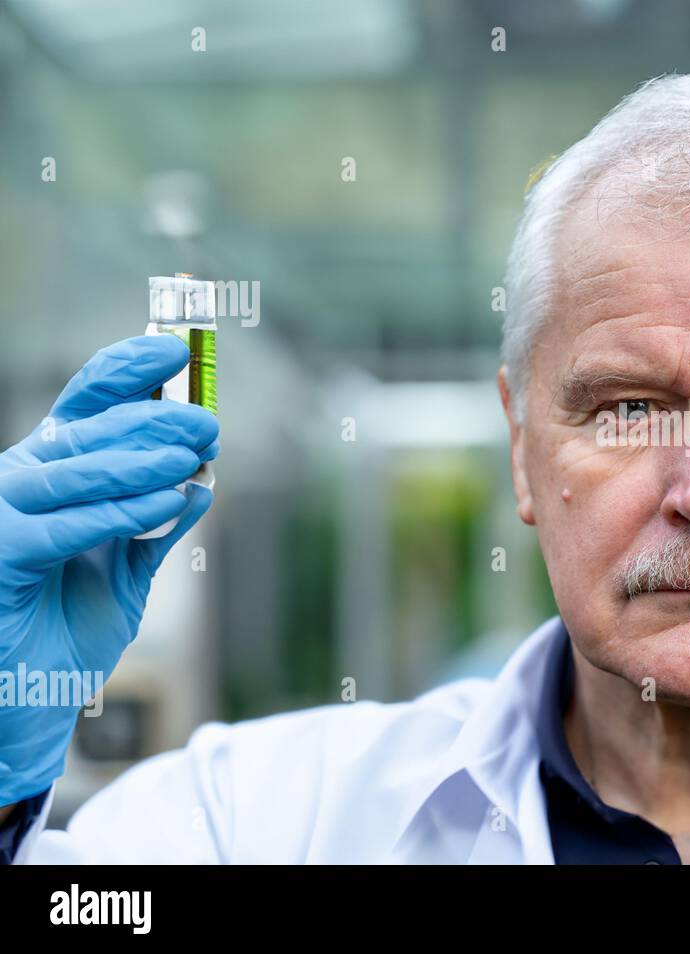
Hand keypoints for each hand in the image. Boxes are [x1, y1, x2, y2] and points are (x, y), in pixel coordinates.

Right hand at [0, 336, 218, 803]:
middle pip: (87, 431)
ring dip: (141, 459)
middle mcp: (19, 483)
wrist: (27, 703)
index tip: (173, 351)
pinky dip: (119, 510)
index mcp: (50, 476)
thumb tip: (202, 480)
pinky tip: (168, 500)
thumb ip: (157, 527)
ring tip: (194, 453)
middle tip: (206, 421)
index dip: (123, 372)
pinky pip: (64, 525)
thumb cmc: (68, 631)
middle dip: (153, 419)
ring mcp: (1, 515)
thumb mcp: (127, 571)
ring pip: (73, 469)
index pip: (84, 406)